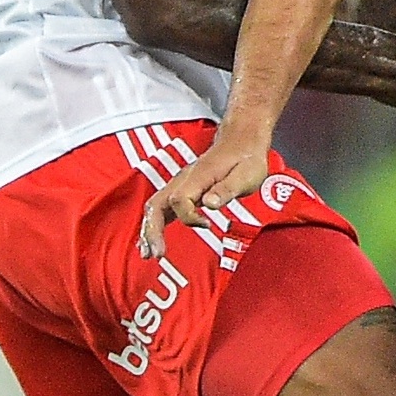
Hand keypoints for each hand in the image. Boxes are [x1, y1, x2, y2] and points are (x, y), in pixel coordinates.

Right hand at [140, 133, 269, 257]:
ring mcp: (180, 185)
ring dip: (149, 231)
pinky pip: (160, 209)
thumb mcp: (246, 174)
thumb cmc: (245, 159)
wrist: (241, 141)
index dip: (189, 216)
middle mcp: (183, 180)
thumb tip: (209, 204)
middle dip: (153, 230)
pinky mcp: (181, 191)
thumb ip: (227, 189)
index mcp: (198, 176)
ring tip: (148, 254)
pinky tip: (150, 243)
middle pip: (157, 204)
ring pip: (154, 208)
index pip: (180, 199)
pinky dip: (153, 226)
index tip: (207, 224)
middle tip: (157, 254)